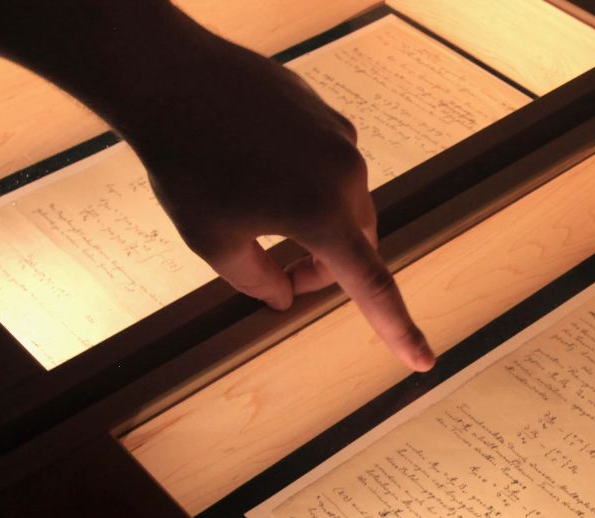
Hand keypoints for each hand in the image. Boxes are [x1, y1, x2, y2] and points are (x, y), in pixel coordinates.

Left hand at [125, 27, 435, 371]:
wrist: (171, 79)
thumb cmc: (186, 166)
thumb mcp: (212, 241)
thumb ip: (257, 280)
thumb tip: (285, 295)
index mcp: (322, 216)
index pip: (372, 286)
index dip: (398, 328)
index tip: (424, 361)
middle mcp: (346, 177)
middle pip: (358, 242)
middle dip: (326, 268)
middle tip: (282, 277)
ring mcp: (341, 141)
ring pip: (347, 203)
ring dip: (319, 223)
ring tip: (263, 214)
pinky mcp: (328, 116)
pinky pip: (334, 165)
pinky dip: (311, 183)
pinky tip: (265, 172)